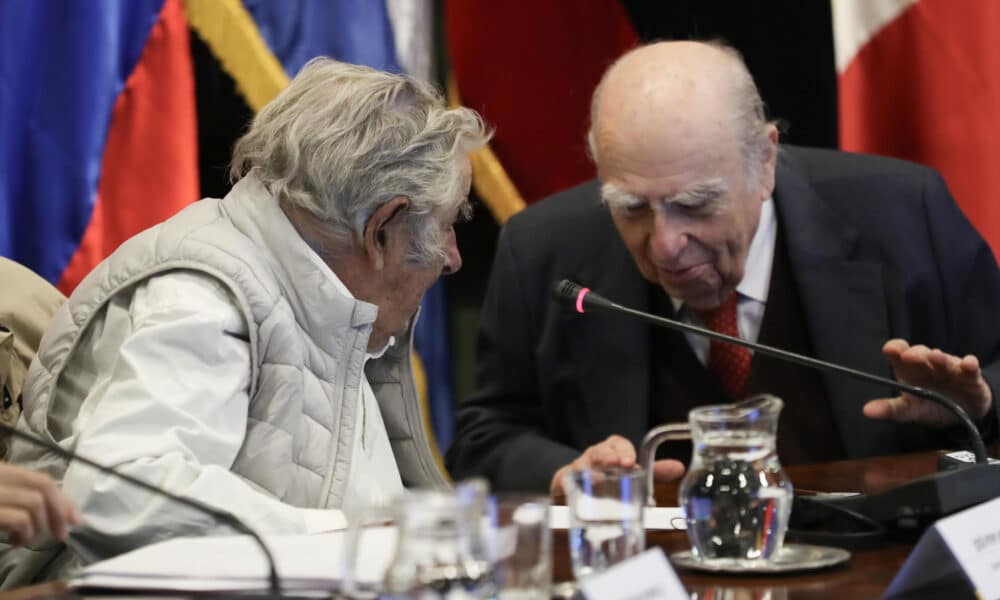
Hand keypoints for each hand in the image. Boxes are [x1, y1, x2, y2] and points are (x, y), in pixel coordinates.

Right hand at [0, 463, 80, 545]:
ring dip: (39, 526)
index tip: (74, 519)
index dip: (63, 499)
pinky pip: (21, 519)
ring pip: (35, 502)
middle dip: (59, 512)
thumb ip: (23, 498)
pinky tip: (15, 541)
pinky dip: (25, 534)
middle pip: (42, 486)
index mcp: (1, 470)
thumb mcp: (4, 499)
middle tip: (61, 535)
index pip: (41, 479)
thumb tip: (64, 513)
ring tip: (26, 539)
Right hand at [549, 435, 684, 495]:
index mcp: (611, 452)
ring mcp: (577, 468)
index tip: (630, 461)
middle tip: (616, 464)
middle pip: (598, 451)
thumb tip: (679, 468)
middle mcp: (593, 457)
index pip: (616, 443)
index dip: (623, 450)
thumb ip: (653, 471)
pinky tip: (573, 489)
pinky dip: (566, 483)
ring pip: (580, 464)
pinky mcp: (563, 481)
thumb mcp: (630, 472)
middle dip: (607, 456)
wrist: (575, 482)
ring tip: (597, 478)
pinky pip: (562, 479)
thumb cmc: (606, 475)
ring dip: (589, 469)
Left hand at [863, 339, 992, 426]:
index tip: (890, 349)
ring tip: (935, 356)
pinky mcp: (970, 377)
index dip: (895, 349)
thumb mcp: (910, 410)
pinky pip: (970, 369)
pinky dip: (970, 365)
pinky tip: (969, 363)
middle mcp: (928, 365)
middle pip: (921, 354)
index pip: (900, 353)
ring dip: (940, 357)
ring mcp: (949, 369)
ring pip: (944, 359)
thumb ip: (890, 409)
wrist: (963, 412)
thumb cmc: (930, 405)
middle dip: (915, 354)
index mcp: (910, 370)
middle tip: (909, 356)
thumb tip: (866, 411)